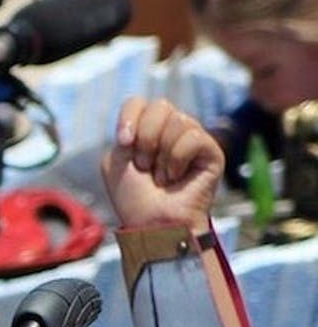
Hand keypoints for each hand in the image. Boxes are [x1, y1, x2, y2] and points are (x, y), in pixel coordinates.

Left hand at [101, 97, 223, 231]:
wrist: (152, 224)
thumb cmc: (134, 198)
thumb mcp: (115, 162)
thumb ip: (126, 131)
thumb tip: (146, 116)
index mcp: (146, 131)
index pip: (138, 102)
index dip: (129, 118)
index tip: (124, 143)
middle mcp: (171, 130)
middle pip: (159, 106)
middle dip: (145, 139)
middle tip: (144, 167)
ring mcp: (192, 139)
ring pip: (177, 121)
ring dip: (161, 156)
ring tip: (162, 178)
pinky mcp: (211, 151)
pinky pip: (192, 137)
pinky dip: (177, 160)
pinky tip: (177, 178)